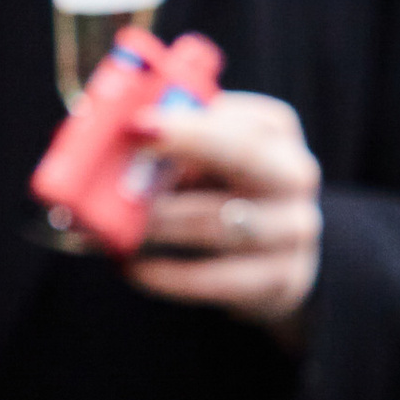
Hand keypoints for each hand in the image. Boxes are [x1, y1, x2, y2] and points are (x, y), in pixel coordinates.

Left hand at [126, 91, 322, 333]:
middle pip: (244, 157)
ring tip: (106, 228)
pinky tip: (132, 267)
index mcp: (274, 131)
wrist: (277, 254)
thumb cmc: (221, 190)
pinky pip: (215, 279)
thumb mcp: (207, 155)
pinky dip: (166, 274)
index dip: (188, 125)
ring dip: (155, 225)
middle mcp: (293, 175)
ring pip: (216, 223)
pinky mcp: (281, 281)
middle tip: (122, 165)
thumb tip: (110, 141)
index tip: (138, 125)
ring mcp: (292, 230)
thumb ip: (172, 141)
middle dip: (179, 158)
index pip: (234, 118)